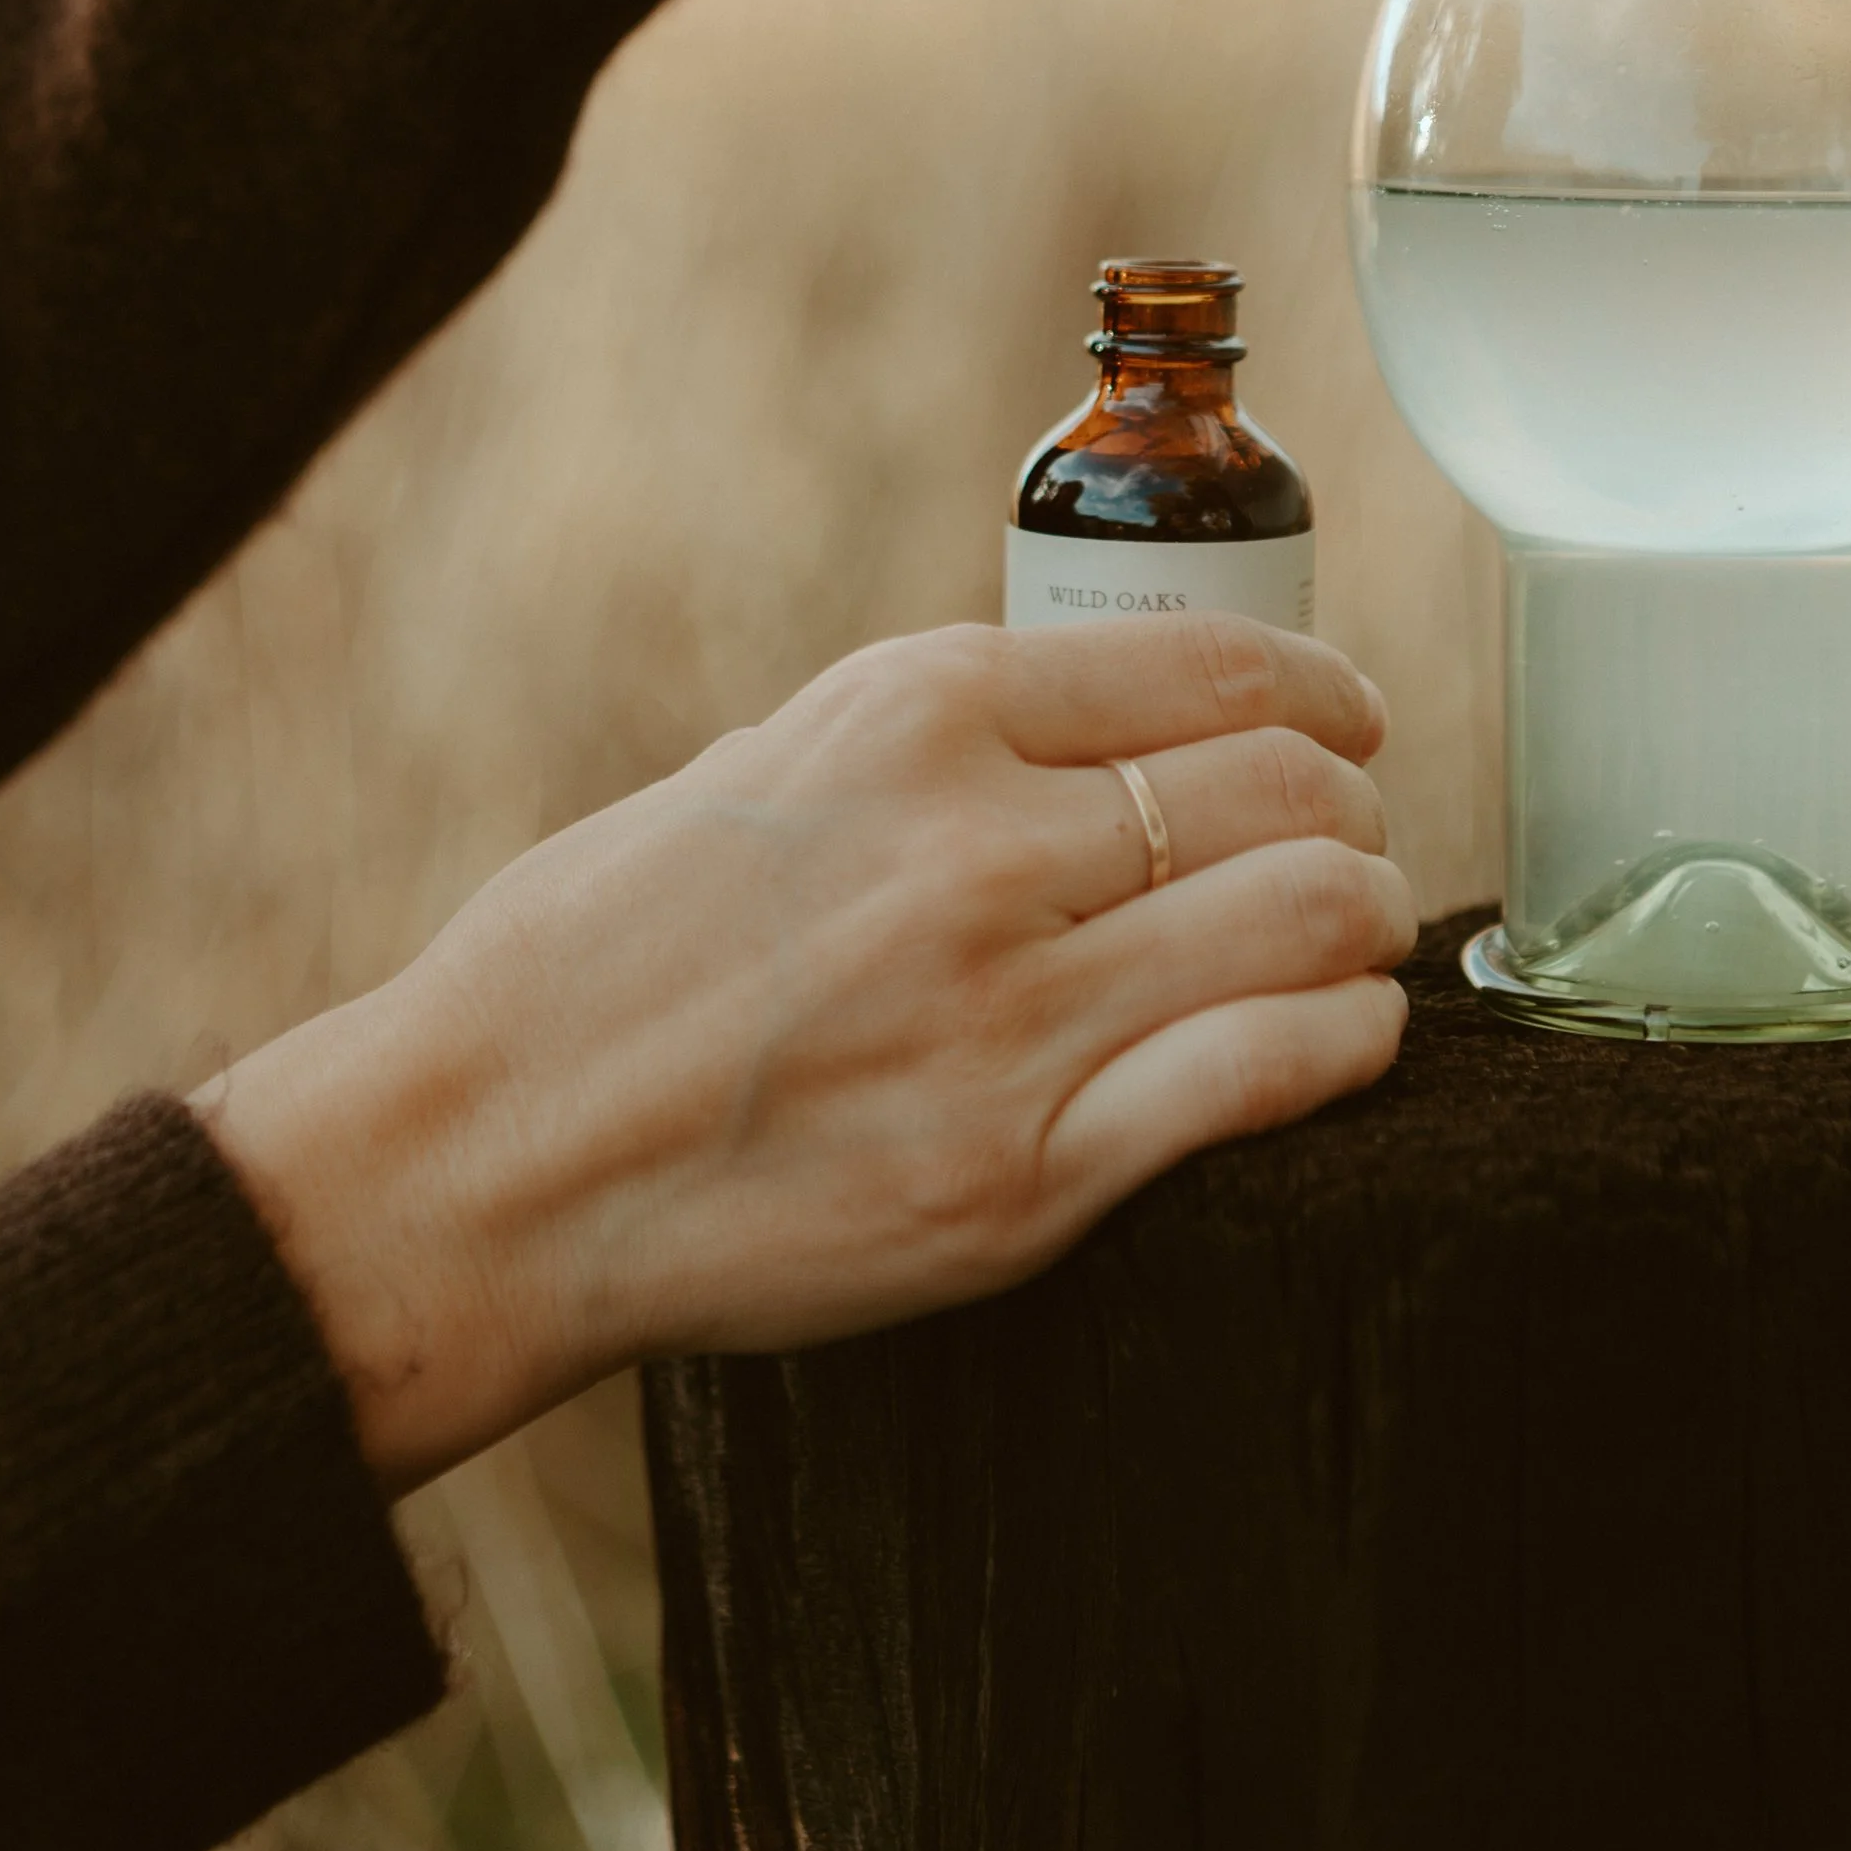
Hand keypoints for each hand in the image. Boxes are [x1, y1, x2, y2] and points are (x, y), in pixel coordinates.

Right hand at [200, 616, 1413, 1492]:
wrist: (487, 1159)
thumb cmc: (614, 953)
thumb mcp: (773, 759)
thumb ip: (947, 738)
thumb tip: (1124, 726)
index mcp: (915, 712)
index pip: (1219, 669)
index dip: (1327, 698)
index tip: (1350, 727)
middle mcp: (976, 846)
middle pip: (1289, 791)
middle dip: (1352, 814)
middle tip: (1347, 846)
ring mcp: (1006, 1018)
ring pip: (1312, 921)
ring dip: (1364, 924)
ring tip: (1347, 942)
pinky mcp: (1022, 1181)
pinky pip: (1272, 1077)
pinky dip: (1343, 1044)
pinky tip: (1333, 1038)